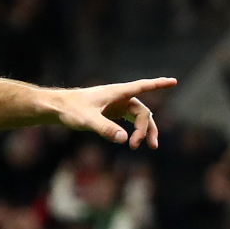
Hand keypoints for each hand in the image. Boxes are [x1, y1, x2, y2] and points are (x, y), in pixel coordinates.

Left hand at [53, 77, 176, 148]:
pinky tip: (132, 141)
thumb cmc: (70, 110)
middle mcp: (118, 97)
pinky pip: (129, 120)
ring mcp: (115, 104)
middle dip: (146, 128)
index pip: (141, 86)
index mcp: (115, 92)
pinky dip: (133, 130)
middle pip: (142, 111)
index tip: (174, 81)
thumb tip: (124, 139)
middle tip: (144, 145)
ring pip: (137, 117)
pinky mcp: (110, 112)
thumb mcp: (87, 120)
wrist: (56, 108)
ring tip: (144, 147)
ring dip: (142, 131)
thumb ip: (105, 129)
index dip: (158, 85)